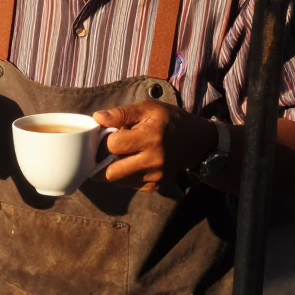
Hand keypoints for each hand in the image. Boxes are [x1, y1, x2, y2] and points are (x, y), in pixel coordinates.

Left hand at [92, 101, 217, 193]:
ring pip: (117, 180)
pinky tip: (132, 162)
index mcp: (151, 137)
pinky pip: (128, 184)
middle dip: (103, 161)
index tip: (108, 133)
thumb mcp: (148, 108)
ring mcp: (155, 176)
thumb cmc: (169, 120)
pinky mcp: (155, 186)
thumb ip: (121, 113)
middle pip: (111, 172)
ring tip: (122, 154)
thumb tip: (98, 118)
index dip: (105, 139)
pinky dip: (124, 175)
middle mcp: (153, 160)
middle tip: (107, 150)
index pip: (113, 145)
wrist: (196, 140)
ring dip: (113, 168)